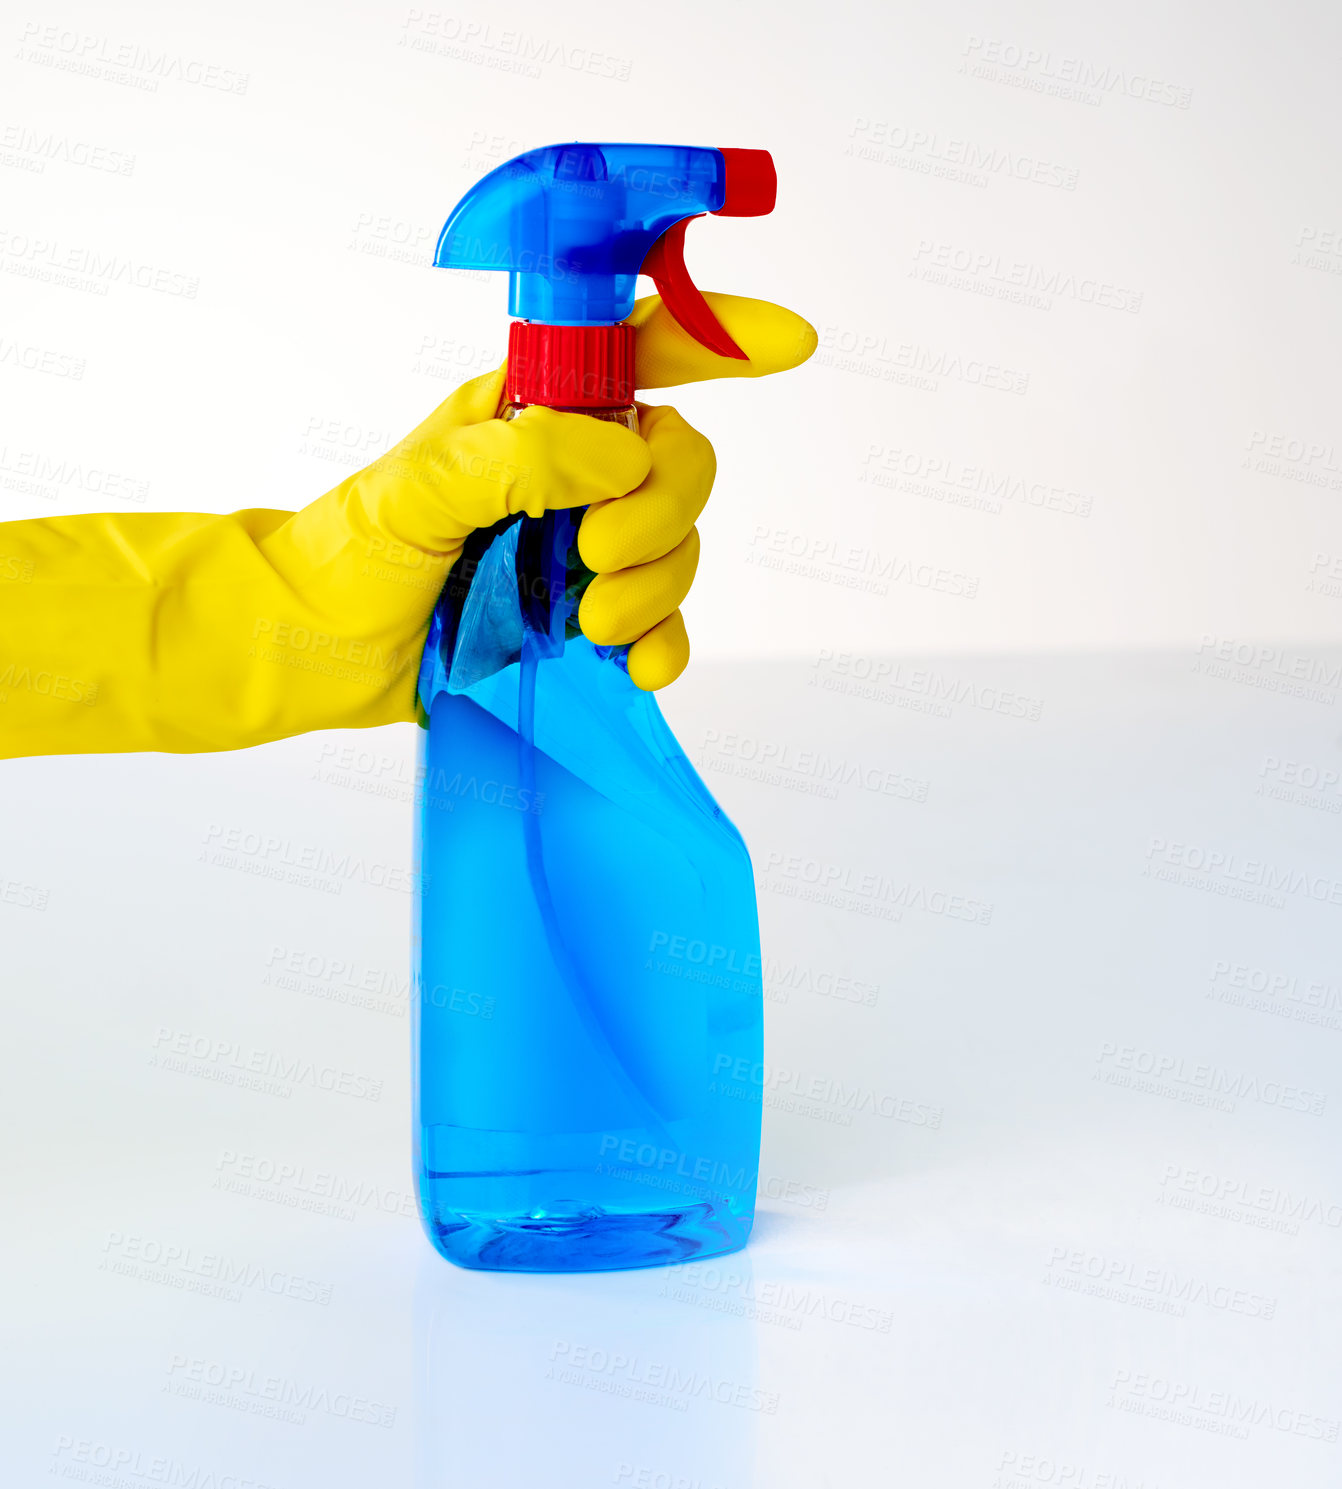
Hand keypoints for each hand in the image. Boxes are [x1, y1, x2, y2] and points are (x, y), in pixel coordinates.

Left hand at [373, 291, 816, 691]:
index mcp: (533, 411)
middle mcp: (573, 472)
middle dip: (661, 512)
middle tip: (594, 555)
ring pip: (679, 547)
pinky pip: (663, 625)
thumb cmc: (350, 553)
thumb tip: (618, 461)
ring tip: (583, 622)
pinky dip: (664, 645)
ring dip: (653, 587)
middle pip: (680, 463)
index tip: (786, 344)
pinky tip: (638, 668)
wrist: (323, 652)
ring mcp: (584, 548)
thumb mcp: (416, 489)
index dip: (719, 337)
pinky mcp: (585, 620)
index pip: (641, 352)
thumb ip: (514, 459)